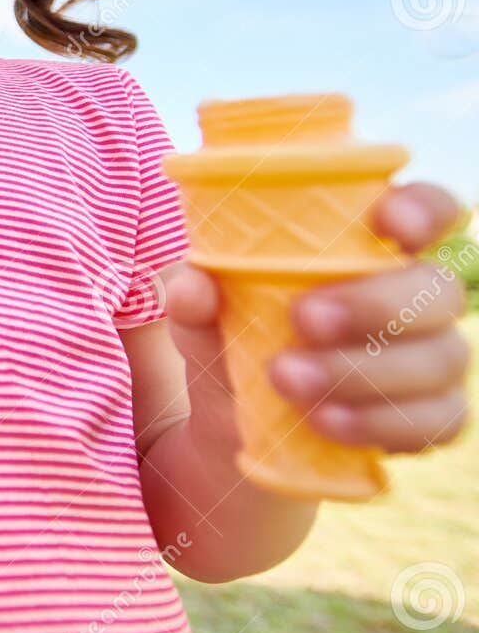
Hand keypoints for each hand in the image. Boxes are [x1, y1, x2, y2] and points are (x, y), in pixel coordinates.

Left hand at [166, 182, 471, 453]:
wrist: (230, 419)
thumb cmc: (233, 335)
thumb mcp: (203, 312)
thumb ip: (196, 294)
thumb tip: (194, 288)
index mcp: (370, 247)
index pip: (429, 210)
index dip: (423, 209)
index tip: (387, 223)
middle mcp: (416, 298)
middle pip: (438, 289)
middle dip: (374, 304)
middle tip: (303, 318)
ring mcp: (431, 359)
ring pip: (438, 359)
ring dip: (362, 370)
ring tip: (284, 378)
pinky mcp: (429, 418)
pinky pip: (436, 422)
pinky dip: (378, 423)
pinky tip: (324, 420)